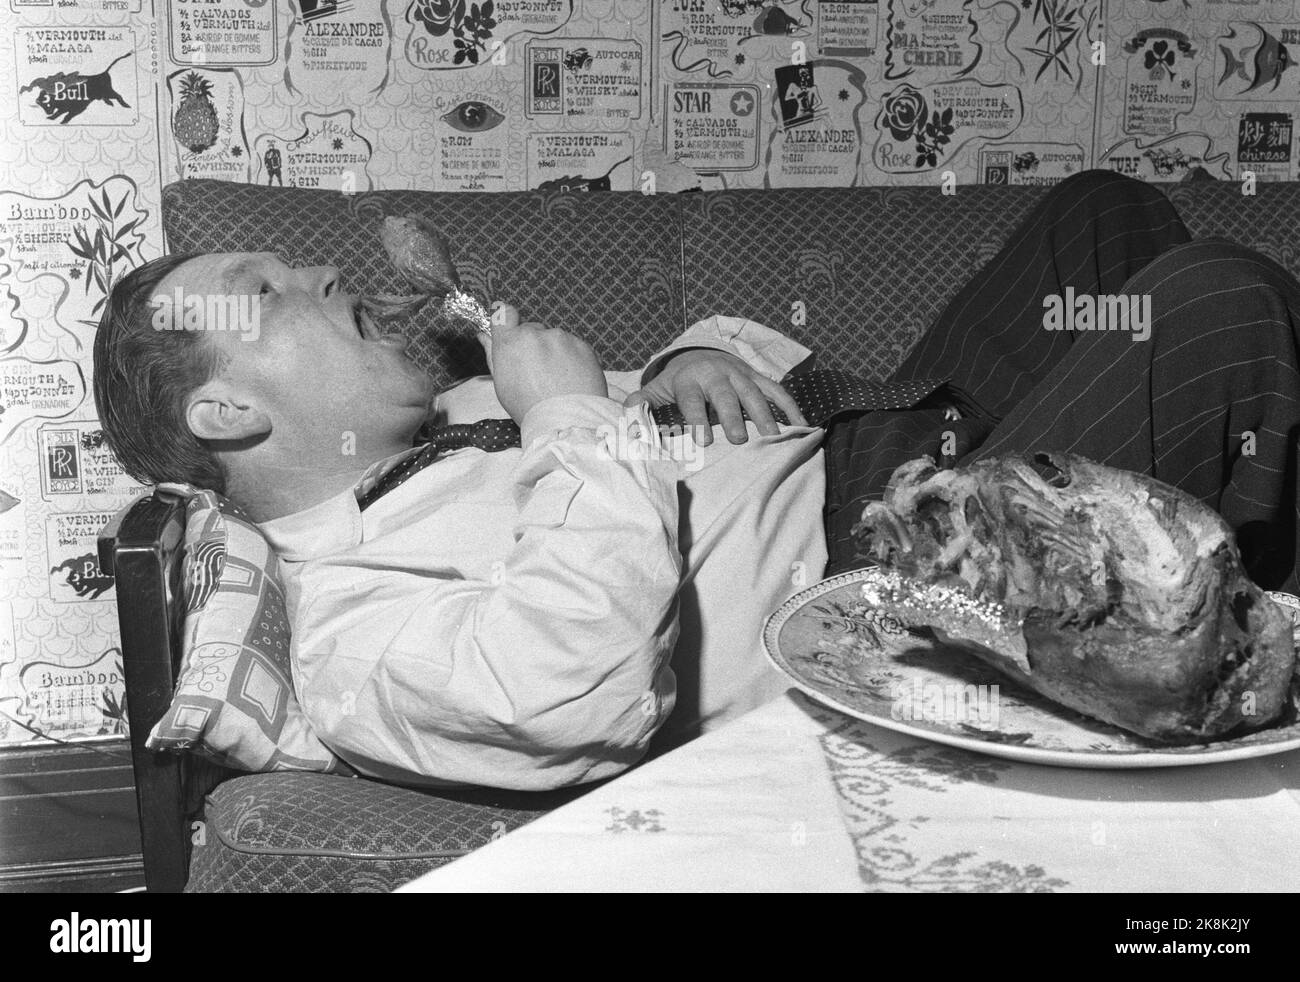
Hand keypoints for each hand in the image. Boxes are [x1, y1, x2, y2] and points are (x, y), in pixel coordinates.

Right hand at [479, 302, 607, 423]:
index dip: (508, 319)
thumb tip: (484, 336)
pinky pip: (574, 347)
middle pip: (532, 330)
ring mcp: (561, 338)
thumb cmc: (529, 408)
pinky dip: (573, 359)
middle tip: (538, 372)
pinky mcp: (582, 345)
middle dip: (534, 345)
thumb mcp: (502, 384)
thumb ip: (492, 355)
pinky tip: (571, 380)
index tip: (512, 329)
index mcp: (510, 342)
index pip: (505, 313)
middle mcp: (535, 334)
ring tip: (557, 380)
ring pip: (555, 339)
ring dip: (555, 352)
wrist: (566, 421)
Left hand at [623, 348, 806, 445]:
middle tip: (739, 440)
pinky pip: (777, 390)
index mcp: (689, 379)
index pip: (692, 399)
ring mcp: (740, 374)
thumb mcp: (655, 391)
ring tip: (773, 438)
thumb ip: (640, 405)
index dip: (697, 419)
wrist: (697, 356)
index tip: (703, 441)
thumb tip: (627, 420)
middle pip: (726, 394)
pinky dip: (790, 406)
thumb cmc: (675, 385)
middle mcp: (716, 373)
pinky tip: (802, 425)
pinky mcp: (757, 378)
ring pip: (754, 392)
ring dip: (765, 414)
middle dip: (733, 416)